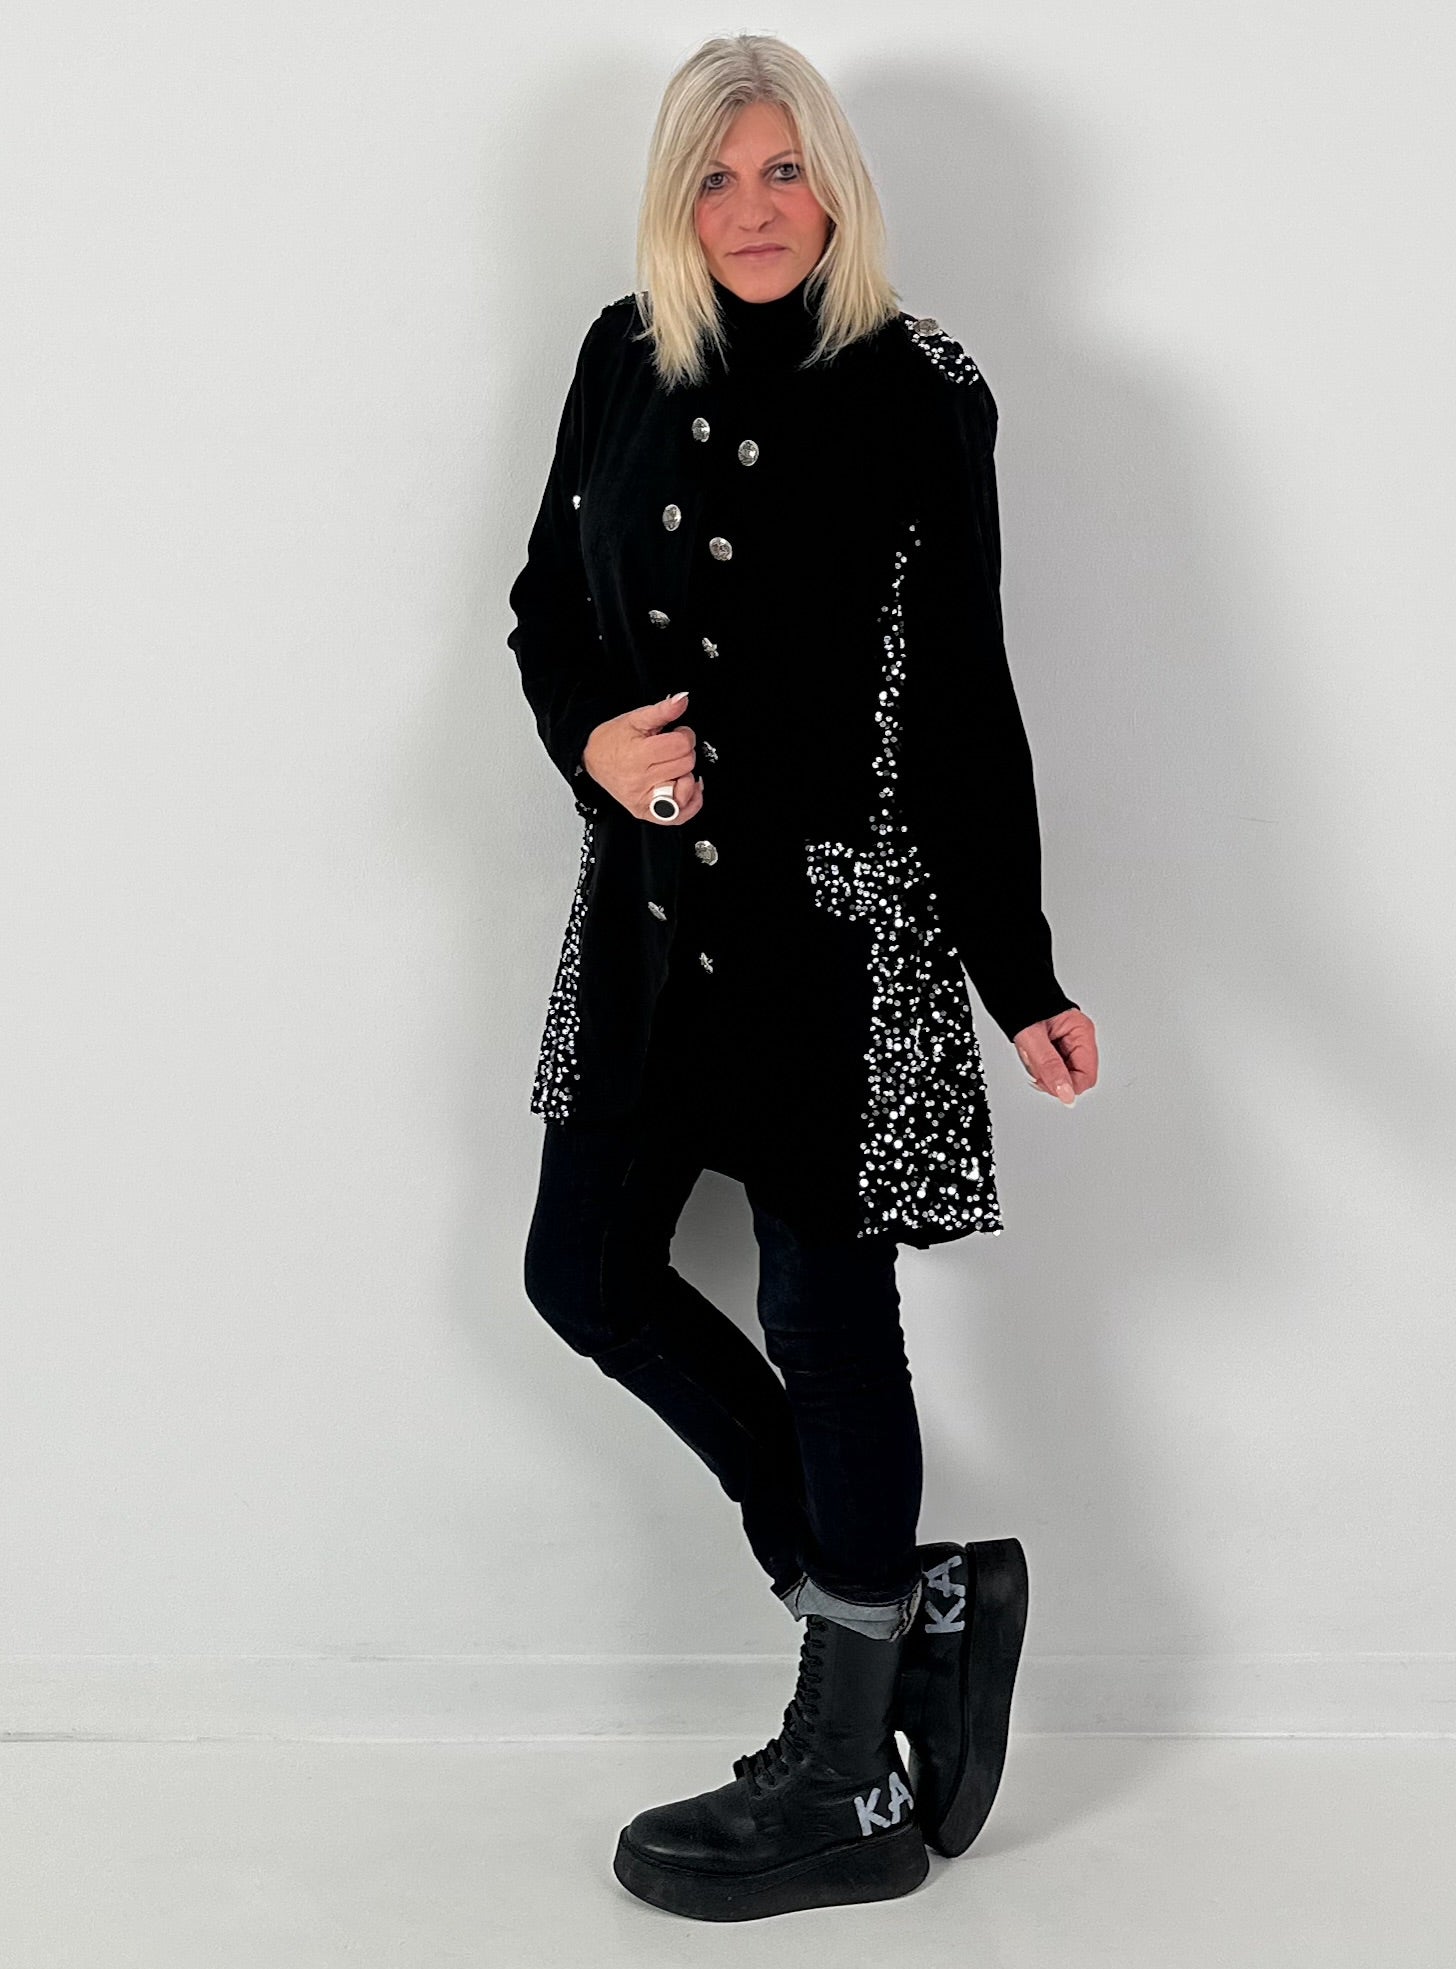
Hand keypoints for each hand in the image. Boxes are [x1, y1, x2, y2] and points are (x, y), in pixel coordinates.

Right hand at [582, 689, 704, 824]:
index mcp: (637, 755)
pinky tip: (686, 787)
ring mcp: (642, 800)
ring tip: (673, 767)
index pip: (680, 745)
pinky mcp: (645, 813)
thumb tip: (682, 699)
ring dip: (686, 775)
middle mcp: (639, 781)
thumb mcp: (636, 719)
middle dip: (684, 753)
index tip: (676, 734)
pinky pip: (678, 816)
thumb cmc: (614, 739)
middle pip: (685, 765)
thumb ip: (663, 710)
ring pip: (686, 789)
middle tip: (671, 749)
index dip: (684, 735)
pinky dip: (690, 803)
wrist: (592, 758)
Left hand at [1012, 1007, 1097, 1105]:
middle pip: (1075, 1078)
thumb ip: (1049, 1066)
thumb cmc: (1022, 1004)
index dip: (1066, 1086)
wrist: (1011, 989)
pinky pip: (1052, 1068)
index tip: (1045, 1080)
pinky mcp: (1057, 1048)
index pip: (1087, 1077)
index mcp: (1082, 1033)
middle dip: (1052, 1078)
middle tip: (1034, 1062)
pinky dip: (1039, 1067)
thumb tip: (1066, 1093)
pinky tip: (1032, 1054)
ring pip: (1062, 1076)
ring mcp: (1069, 1044)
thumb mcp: (1032, 1038)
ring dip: (1043, 1072)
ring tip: (1031, 1053)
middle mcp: (1079, 1039)